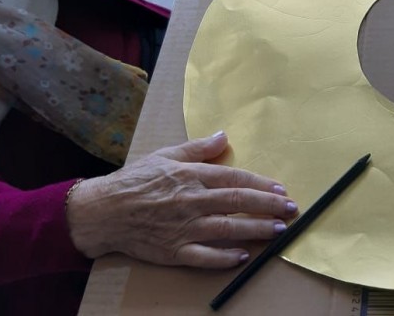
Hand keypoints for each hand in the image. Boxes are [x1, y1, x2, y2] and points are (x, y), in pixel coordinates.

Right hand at [66, 131, 297, 267]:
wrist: (103, 211)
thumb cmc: (134, 181)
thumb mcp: (165, 155)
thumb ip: (197, 148)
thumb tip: (223, 135)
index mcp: (190, 176)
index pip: (234, 178)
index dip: (261, 184)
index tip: (281, 189)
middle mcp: (191, 201)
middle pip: (238, 202)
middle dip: (268, 206)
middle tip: (290, 210)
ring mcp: (184, 227)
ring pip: (227, 228)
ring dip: (256, 230)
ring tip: (277, 231)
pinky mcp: (174, 250)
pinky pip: (204, 256)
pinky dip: (225, 258)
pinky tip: (243, 256)